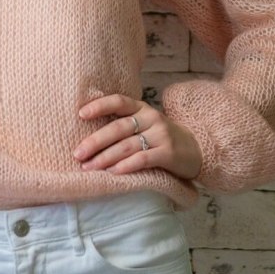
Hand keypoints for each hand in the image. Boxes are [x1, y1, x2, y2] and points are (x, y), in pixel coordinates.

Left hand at [73, 94, 202, 181]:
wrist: (196, 149)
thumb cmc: (160, 138)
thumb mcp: (144, 124)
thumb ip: (123, 124)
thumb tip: (87, 135)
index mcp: (141, 108)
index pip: (118, 101)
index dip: (99, 106)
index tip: (80, 115)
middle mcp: (151, 118)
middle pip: (118, 128)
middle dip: (95, 141)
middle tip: (78, 153)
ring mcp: (161, 135)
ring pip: (127, 145)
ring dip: (105, 158)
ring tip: (89, 167)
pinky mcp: (168, 153)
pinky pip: (143, 158)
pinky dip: (126, 165)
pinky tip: (113, 172)